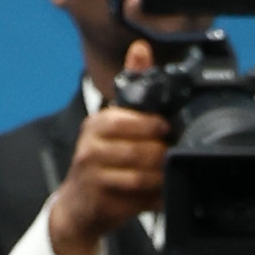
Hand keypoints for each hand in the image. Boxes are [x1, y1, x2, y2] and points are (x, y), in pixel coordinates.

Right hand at [48, 65, 172, 254]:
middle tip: (177, 154)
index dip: (155, 125)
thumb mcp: (112, 122)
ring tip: (173, 173)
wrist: (78, 205)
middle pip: (140, 149)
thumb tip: (141, 49)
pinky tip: (164, 194)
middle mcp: (92, 147)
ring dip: (162, 176)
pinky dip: (157, 197)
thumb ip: (131, 86)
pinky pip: (139, 198)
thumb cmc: (100, 161)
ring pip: (141, 175)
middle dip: (163, 153)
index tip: (170, 129)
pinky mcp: (103, 200)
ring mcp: (96, 175)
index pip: (130, 119)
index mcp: (97, 124)